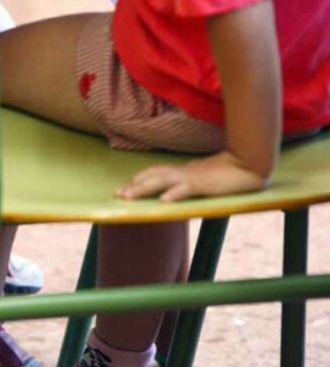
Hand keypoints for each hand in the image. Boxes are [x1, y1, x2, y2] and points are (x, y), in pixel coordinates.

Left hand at [115, 151, 269, 201]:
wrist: (250, 165)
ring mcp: (193, 177)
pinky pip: (186, 189)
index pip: (155, 173)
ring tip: (128, 197)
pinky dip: (174, 194)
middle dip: (134, 186)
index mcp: (182, 171)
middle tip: (117, 194)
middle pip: (153, 177)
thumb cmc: (227, 172)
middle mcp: (183, 172)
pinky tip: (164, 201)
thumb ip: (187, 182)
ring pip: (162, 181)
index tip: (123, 188)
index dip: (138, 180)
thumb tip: (174, 190)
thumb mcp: (201, 178)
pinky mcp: (204, 184)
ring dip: (144, 188)